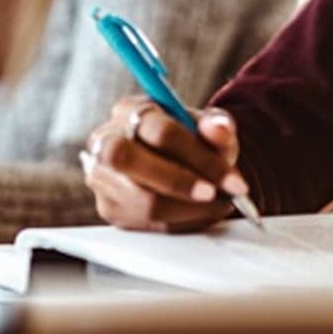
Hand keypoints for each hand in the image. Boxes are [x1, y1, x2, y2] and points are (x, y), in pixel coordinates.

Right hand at [82, 95, 246, 232]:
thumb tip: (220, 127)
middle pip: (130, 162)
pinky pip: (145, 223)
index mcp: (131, 110)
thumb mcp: (208, 127)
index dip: (198, 157)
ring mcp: (102, 176)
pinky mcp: (108, 206)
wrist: (174, 160)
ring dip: (187, 209)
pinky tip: (199, 214)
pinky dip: (180, 222)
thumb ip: (217, 126)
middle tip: (213, 195)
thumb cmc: (189, 139)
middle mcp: (106, 140)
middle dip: (179, 183)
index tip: (231, 179)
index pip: (161, 132)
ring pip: (141, 201)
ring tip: (216, 205)